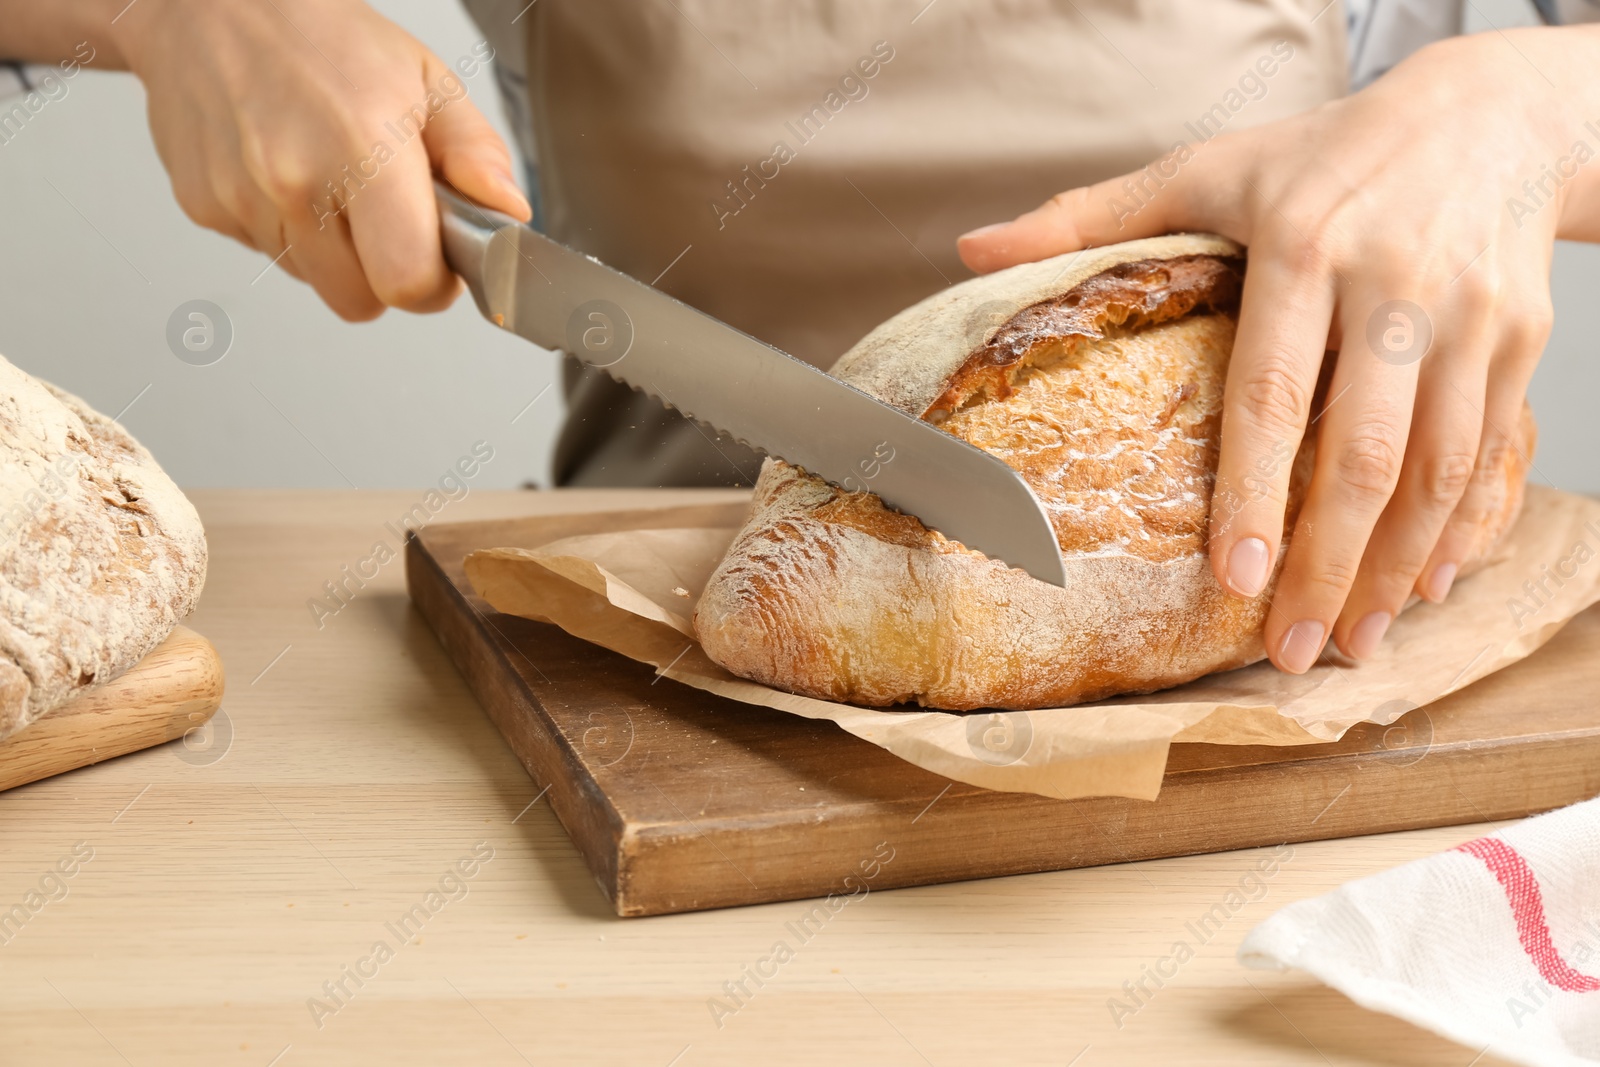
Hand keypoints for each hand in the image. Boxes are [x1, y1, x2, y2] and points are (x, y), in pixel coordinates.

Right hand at [110, 0, 530, 319]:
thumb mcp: (425, 78)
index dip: (433, 285)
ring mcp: (239, 197)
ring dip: (336, 251)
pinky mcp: (202, 206)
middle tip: (391, 219)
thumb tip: (509, 212)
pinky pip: (269, 254)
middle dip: (386, 273)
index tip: (441, 262)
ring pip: (314, 282)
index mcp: (359, 145)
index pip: (407, 281)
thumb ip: (476, 154)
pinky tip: (288, 173)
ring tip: (334, 179)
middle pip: (359, 301)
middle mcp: (291, 178)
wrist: (207, 3)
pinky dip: (289, 229)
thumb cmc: (321, 36)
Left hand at [958, 28, 1599, 672]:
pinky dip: (1463, 528)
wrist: (1484, 114)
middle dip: (1329, 565)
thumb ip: (1090, 217)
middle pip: (1363, 452)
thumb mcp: (1205, 167)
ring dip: (1396, 568)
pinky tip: (1424, 584)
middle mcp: (1393, 283)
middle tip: (1293, 651)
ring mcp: (1468, 314)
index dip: (1255, 493)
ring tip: (1352, 641)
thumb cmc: (1322, 154)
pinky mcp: (1523, 336)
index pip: (1272, 392)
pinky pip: (1492, 451)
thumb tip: (971, 252)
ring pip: (1437, 467)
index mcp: (1302, 245)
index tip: (1237, 580)